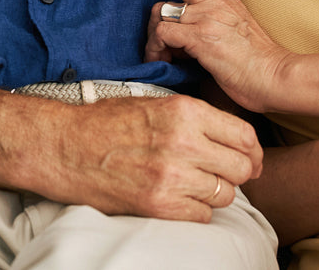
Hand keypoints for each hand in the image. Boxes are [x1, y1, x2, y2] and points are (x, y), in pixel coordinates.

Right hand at [0, 88, 261, 222]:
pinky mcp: (159, 204)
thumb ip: (192, 118)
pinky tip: (178, 200)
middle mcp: (184, 142)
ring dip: (214, 193)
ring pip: (224, 194)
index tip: (250, 159)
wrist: (65, 147)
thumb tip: (228, 137)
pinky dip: (195, 211)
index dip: (252, 151)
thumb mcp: (154, 103)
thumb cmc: (105, 123)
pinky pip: (202, 216)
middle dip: (237, 173)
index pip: (244, 134)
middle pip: (241, 168)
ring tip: (194, 186)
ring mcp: (173, 176)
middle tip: (223, 175)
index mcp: (185, 111)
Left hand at [110, 0, 291, 112]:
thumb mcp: (238, 30)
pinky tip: (164, 62)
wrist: (277, 77)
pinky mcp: (200, 37)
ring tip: (157, 55)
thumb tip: (186, 33)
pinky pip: (162, 34)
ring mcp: (206, 17)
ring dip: (150, 34)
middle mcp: (214, 2)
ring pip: (159, 10)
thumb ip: (214, 22)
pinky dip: (156, 49)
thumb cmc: (259, 63)